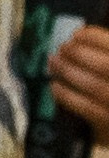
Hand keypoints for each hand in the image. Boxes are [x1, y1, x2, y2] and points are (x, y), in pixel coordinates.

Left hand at [49, 22, 108, 138]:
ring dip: (69, 72)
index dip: (95, 37)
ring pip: (95, 87)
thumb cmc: (105, 85)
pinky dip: (67, 95)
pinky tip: (55, 86)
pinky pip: (86, 108)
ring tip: (54, 62)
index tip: (76, 34)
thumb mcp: (105, 64)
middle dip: (79, 54)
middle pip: (106, 66)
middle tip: (61, 48)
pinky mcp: (107, 123)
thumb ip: (98, 54)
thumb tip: (76, 38)